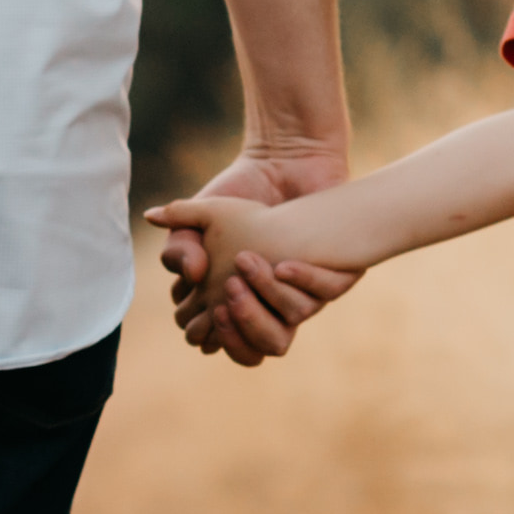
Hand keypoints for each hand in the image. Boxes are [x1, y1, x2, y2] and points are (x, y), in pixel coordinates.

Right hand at [150, 145, 355, 365]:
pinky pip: (326, 291)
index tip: (201, 305)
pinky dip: (306, 281)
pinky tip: (285, 265)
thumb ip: (180, 245)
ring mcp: (300, 293)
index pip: (217, 342)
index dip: (208, 333)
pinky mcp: (333, 273)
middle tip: (227, 293)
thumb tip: (192, 274)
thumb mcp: (200, 218)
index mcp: (234, 301)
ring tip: (246, 265)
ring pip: (288, 327)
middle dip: (239, 332)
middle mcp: (269, 306)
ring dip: (265, 302)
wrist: (284, 162)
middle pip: (255, 350)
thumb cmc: (239, 193)